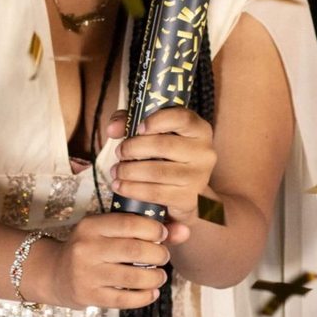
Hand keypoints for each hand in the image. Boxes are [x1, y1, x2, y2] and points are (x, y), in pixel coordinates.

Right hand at [38, 212, 170, 309]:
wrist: (56, 273)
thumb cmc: (91, 247)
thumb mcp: (108, 230)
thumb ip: (145, 228)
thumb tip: (185, 231)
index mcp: (91, 225)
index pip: (130, 223)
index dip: (154, 229)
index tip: (163, 235)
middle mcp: (86, 248)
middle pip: (135, 250)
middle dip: (158, 254)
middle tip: (164, 257)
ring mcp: (86, 274)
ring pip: (132, 277)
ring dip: (155, 278)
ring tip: (160, 276)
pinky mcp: (89, 296)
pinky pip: (124, 299)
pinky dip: (144, 297)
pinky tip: (151, 292)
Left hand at [105, 107, 216, 224]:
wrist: (187, 190)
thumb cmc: (168, 154)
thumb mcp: (154, 132)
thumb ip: (130, 121)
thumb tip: (112, 129)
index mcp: (199, 129)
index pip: (182, 118)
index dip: (158, 120)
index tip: (139, 127)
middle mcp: (204, 152)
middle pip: (164, 145)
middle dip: (134, 148)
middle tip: (119, 152)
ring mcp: (198, 177)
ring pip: (157, 171)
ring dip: (129, 171)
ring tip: (116, 171)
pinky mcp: (189, 199)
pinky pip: (155, 193)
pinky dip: (133, 189)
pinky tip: (120, 186)